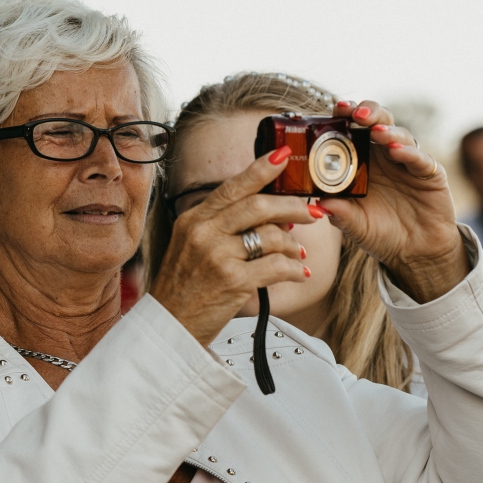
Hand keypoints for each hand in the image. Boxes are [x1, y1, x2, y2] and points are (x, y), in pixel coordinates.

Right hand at [150, 148, 317, 345]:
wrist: (170, 326)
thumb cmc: (184, 288)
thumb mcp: (191, 247)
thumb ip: (222, 226)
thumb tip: (272, 216)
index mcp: (193, 220)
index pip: (232, 187)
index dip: (261, 169)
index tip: (283, 156)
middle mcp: (203, 233)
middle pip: (258, 206)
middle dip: (293, 207)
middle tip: (312, 212)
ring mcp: (217, 256)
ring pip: (271, 236)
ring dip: (293, 245)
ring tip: (298, 254)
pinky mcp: (233, 281)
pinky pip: (277, 266)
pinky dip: (294, 269)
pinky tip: (298, 273)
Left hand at [316, 99, 465, 301]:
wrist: (413, 252)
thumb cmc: (379, 233)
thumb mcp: (353, 224)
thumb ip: (339, 212)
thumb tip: (319, 203)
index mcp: (361, 161)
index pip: (352, 130)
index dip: (343, 117)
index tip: (333, 109)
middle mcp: (384, 156)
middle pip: (377, 122)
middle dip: (367, 112)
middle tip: (354, 113)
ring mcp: (407, 162)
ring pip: (399, 135)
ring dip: (387, 130)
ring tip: (376, 132)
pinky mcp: (430, 174)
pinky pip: (420, 159)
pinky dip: (409, 153)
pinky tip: (397, 151)